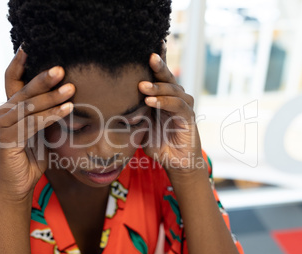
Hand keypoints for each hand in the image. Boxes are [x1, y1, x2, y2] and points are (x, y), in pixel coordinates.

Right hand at [0, 48, 74, 200]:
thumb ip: (45, 113)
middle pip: (23, 91)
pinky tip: (67, 109)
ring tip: (71, 89)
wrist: (18, 185)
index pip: (11, 80)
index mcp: (8, 108)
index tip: (29, 46)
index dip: (19, 63)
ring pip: (28, 107)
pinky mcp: (4, 139)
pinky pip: (32, 123)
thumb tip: (66, 93)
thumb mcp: (41, 130)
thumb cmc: (32, 156)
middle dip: (44, 79)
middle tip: (62, 69)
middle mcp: (0, 113)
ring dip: (52, 98)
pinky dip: (50, 116)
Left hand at [139, 52, 203, 174]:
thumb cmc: (157, 141)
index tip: (150, 43)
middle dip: (158, 65)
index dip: (157, 60)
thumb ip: (134, 111)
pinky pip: (177, 105)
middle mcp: (175, 97)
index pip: (159, 75)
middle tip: (149, 55)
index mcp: (163, 96)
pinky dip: (164, 102)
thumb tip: (112, 101)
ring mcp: (183, 105)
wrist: (174, 161)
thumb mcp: (142, 124)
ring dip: (157, 87)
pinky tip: (151, 102)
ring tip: (142, 86)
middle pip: (167, 77)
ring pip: (172, 89)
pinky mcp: (188, 117)